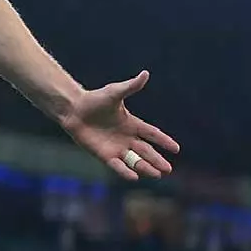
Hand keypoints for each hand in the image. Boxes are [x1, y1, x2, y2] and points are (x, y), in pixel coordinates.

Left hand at [61, 70, 178, 179]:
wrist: (74, 109)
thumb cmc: (94, 99)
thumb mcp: (114, 92)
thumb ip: (131, 87)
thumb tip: (145, 73)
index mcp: (131, 123)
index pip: (152, 133)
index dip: (163, 140)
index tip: (176, 149)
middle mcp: (126, 137)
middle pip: (146, 151)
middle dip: (157, 160)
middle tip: (168, 169)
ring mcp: (116, 147)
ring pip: (134, 160)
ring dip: (145, 167)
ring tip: (157, 174)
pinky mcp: (104, 154)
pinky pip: (117, 165)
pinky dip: (125, 171)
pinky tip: (134, 177)